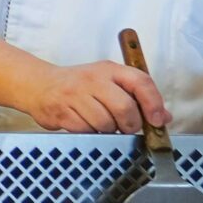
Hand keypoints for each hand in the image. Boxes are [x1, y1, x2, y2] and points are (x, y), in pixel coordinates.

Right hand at [22, 60, 166, 132]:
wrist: (39, 84)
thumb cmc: (80, 85)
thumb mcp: (109, 82)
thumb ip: (137, 97)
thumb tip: (163, 117)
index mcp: (109, 70)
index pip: (140, 82)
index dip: (153, 103)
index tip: (157, 120)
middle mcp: (92, 79)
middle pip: (124, 108)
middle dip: (130, 124)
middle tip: (126, 126)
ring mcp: (74, 95)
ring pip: (105, 123)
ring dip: (108, 129)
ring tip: (101, 123)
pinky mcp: (61, 111)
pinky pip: (86, 130)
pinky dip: (90, 132)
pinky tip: (84, 123)